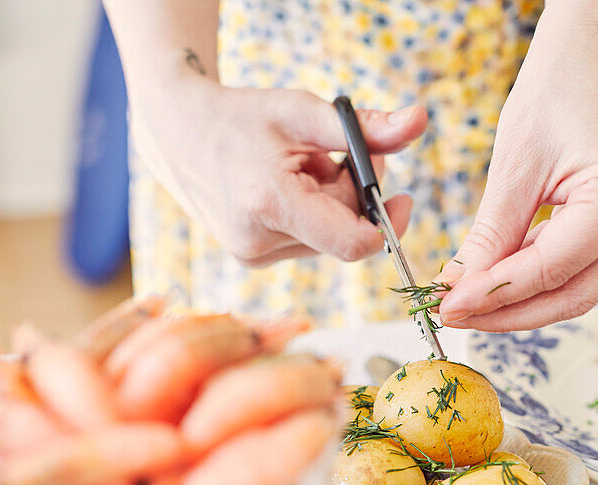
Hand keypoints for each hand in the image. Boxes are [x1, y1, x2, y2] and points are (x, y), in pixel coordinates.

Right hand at [131, 80, 427, 266]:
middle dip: (354, 197)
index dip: (385, 224)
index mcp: (269, 203)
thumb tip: (418, 121)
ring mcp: (253, 256)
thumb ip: (365, 126)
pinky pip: (309, 242)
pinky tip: (288, 189)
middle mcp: (257, 241)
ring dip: (331, 206)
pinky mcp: (253, 259)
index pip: (351, 243)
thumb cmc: (242, 118)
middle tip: (335, 157)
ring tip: (301, 170)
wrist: (179, 135)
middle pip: (344, 234)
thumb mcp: (303, 111)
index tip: (400, 198)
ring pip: (328, 240)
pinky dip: (312, 216)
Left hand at [436, 3, 597, 330]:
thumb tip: (457, 291)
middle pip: (572, 295)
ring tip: (469, 298)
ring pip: (579, 289)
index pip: (551, 271)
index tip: (448, 307)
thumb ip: (489, 238)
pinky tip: (498, 277)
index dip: (495, 296)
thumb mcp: (514, 167)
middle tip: (454, 313)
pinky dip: (539, 277)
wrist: (592, 54)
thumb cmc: (555, 92)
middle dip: (509, 312)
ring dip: (522, 300)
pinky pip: (584, 268)